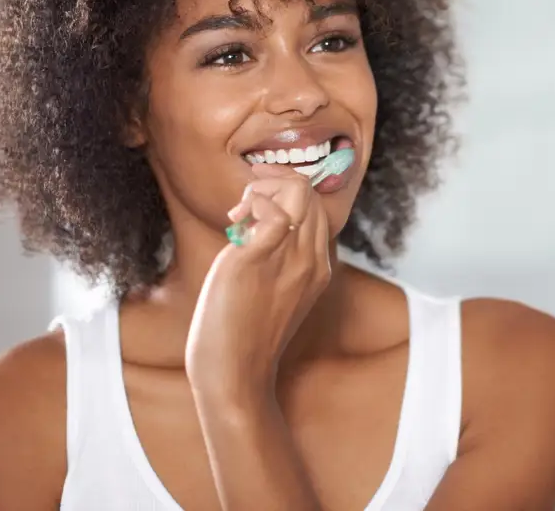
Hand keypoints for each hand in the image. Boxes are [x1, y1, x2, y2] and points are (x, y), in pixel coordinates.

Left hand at [185, 164, 332, 403]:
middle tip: (246, 202)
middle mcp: (312, 259)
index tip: (259, 198)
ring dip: (263, 189)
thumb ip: (278, 259)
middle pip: (310, 191)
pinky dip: (253, 203)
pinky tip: (235, 223)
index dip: (287, 190)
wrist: (235, 373)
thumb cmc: (245, 334)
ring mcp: (289, 259)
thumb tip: (257, 226)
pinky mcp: (258, 260)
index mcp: (319, 266)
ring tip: (240, 214)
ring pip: (297, 190)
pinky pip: (270, 210)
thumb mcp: (276, 291)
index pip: (317, 206)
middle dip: (274, 181)